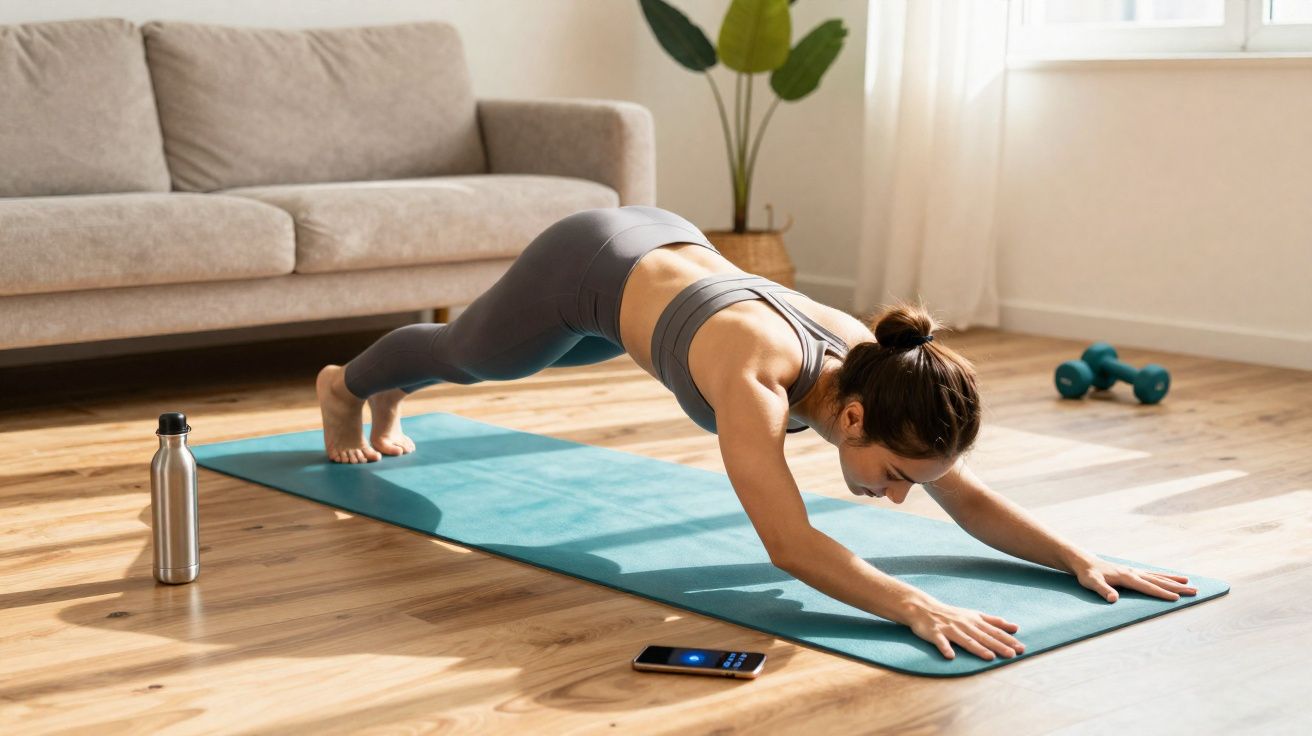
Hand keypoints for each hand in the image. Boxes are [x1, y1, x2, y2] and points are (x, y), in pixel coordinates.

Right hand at [904, 599, 1024, 660]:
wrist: (923, 608)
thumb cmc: (951, 614)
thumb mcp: (974, 615)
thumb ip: (994, 621)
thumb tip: (1015, 627)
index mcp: (974, 621)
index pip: (994, 631)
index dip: (1008, 639)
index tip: (1021, 648)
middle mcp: (964, 625)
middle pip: (983, 636)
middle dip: (998, 645)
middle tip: (1012, 655)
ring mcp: (949, 629)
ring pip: (966, 640)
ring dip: (978, 648)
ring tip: (989, 657)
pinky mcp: (935, 633)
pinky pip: (940, 642)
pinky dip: (945, 648)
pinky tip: (951, 656)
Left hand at [1071, 556, 1197, 602]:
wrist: (1084, 562)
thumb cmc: (1088, 574)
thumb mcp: (1091, 583)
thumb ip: (1103, 590)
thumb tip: (1114, 599)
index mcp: (1126, 577)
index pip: (1148, 587)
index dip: (1162, 593)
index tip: (1177, 598)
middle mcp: (1133, 572)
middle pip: (1159, 581)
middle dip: (1177, 587)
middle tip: (1195, 591)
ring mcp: (1134, 571)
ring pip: (1158, 576)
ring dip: (1174, 581)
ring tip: (1190, 583)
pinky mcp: (1132, 572)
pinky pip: (1152, 575)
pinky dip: (1163, 577)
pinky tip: (1171, 579)